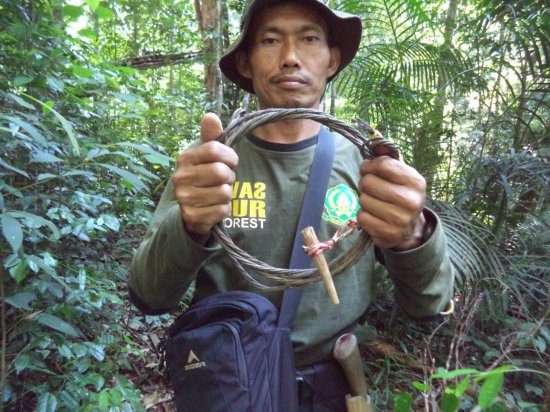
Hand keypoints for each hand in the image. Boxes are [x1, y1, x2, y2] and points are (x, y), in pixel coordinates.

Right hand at [172, 113, 237, 239]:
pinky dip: (225, 209)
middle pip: (221, 172)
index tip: (231, 162)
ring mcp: (184, 199)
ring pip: (224, 192)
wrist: (193, 211)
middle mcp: (180, 178)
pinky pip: (223, 210)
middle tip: (224, 181)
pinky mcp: (192, 217)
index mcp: (184, 159)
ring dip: (227, 194)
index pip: (215, 149)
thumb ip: (211, 136)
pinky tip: (215, 207)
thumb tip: (210, 116)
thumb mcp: (207, 156)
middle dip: (230, 177)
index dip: (230, 156)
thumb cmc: (205, 178)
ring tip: (218, 194)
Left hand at [357, 156, 426, 249]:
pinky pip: (362, 217)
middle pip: (369, 182)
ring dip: (364, 200)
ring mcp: (400, 220)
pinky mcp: (388, 234)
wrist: (409, 229)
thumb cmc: (401, 195)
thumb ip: (388, 157)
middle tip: (371, 188)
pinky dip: (364, 216)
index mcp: (416, 182)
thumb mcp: (400, 174)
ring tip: (375, 203)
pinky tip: (374, 216)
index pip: (383, 164)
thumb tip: (375, 140)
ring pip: (363, 200)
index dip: (369, 165)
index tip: (368, 169)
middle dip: (365, 183)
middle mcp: (411, 201)